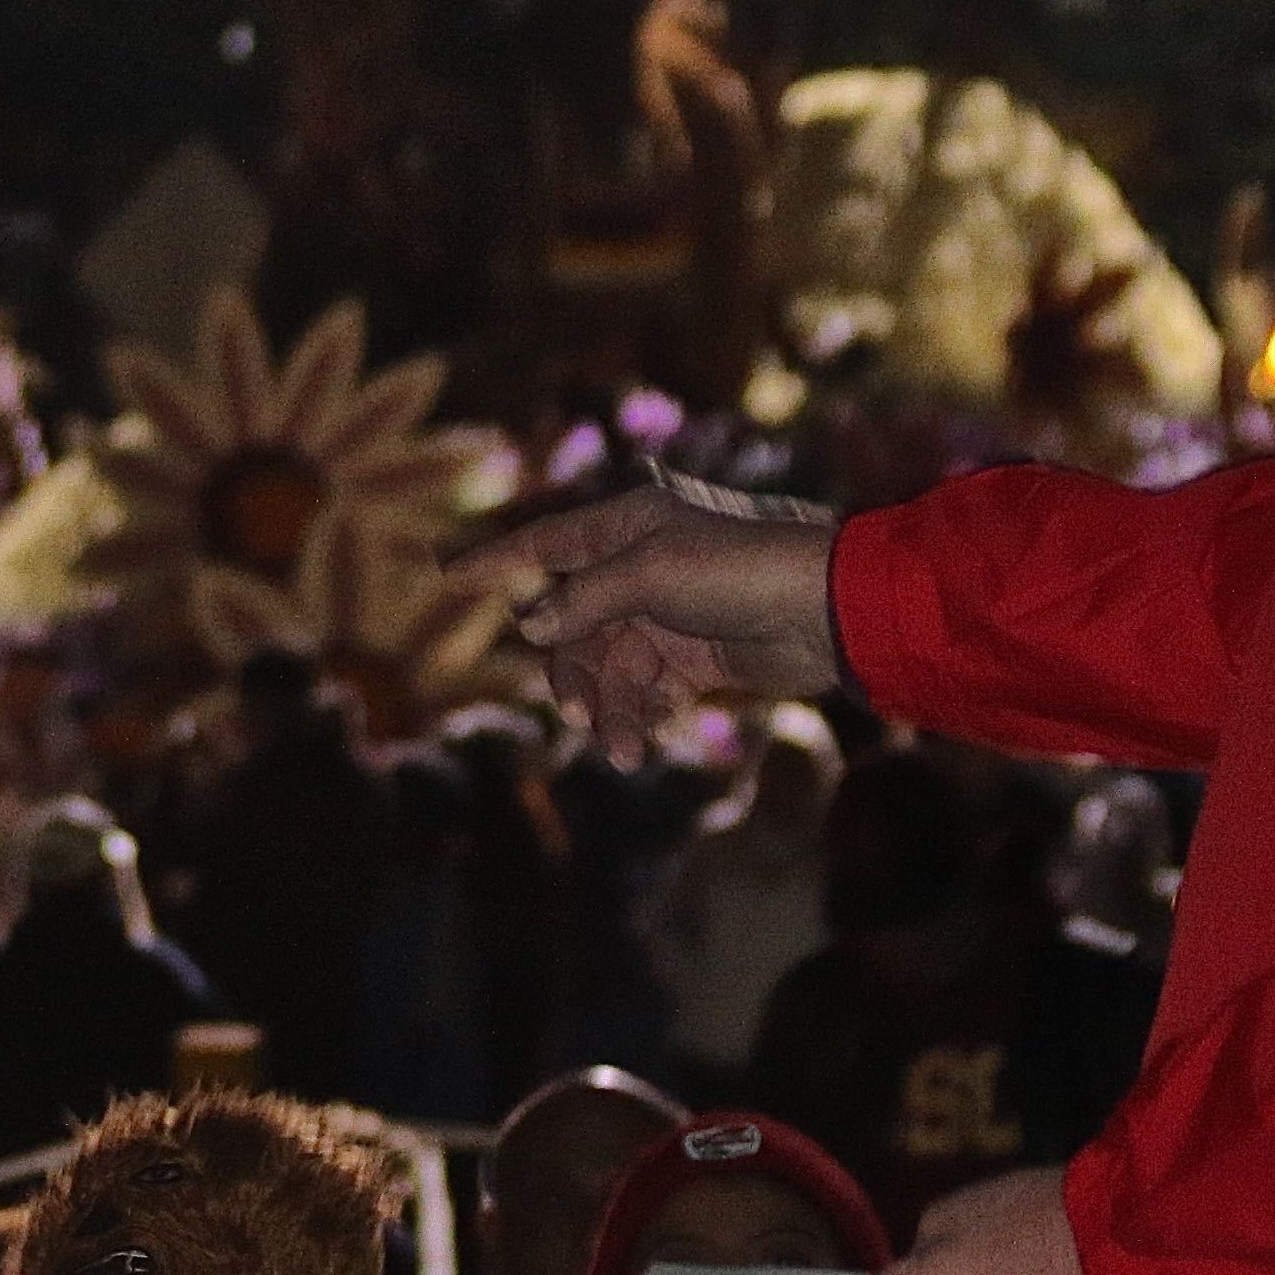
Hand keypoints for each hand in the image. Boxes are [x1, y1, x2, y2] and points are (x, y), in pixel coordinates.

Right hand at [496, 489, 837, 767]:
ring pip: (608, 666)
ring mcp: (667, 613)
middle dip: (571, 673)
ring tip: (622, 750)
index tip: (446, 574)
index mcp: (627, 525)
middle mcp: (640, 565)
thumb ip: (586, 599)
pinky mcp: (695, 655)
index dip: (495, 560)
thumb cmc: (741, 570)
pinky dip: (638, 717)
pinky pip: (645, 690)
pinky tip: (640, 745)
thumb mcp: (653, 573)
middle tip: (578, 716)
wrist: (828, 612)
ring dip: (610, 709)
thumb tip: (532, 624)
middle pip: (572, 624)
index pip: (544, 542)